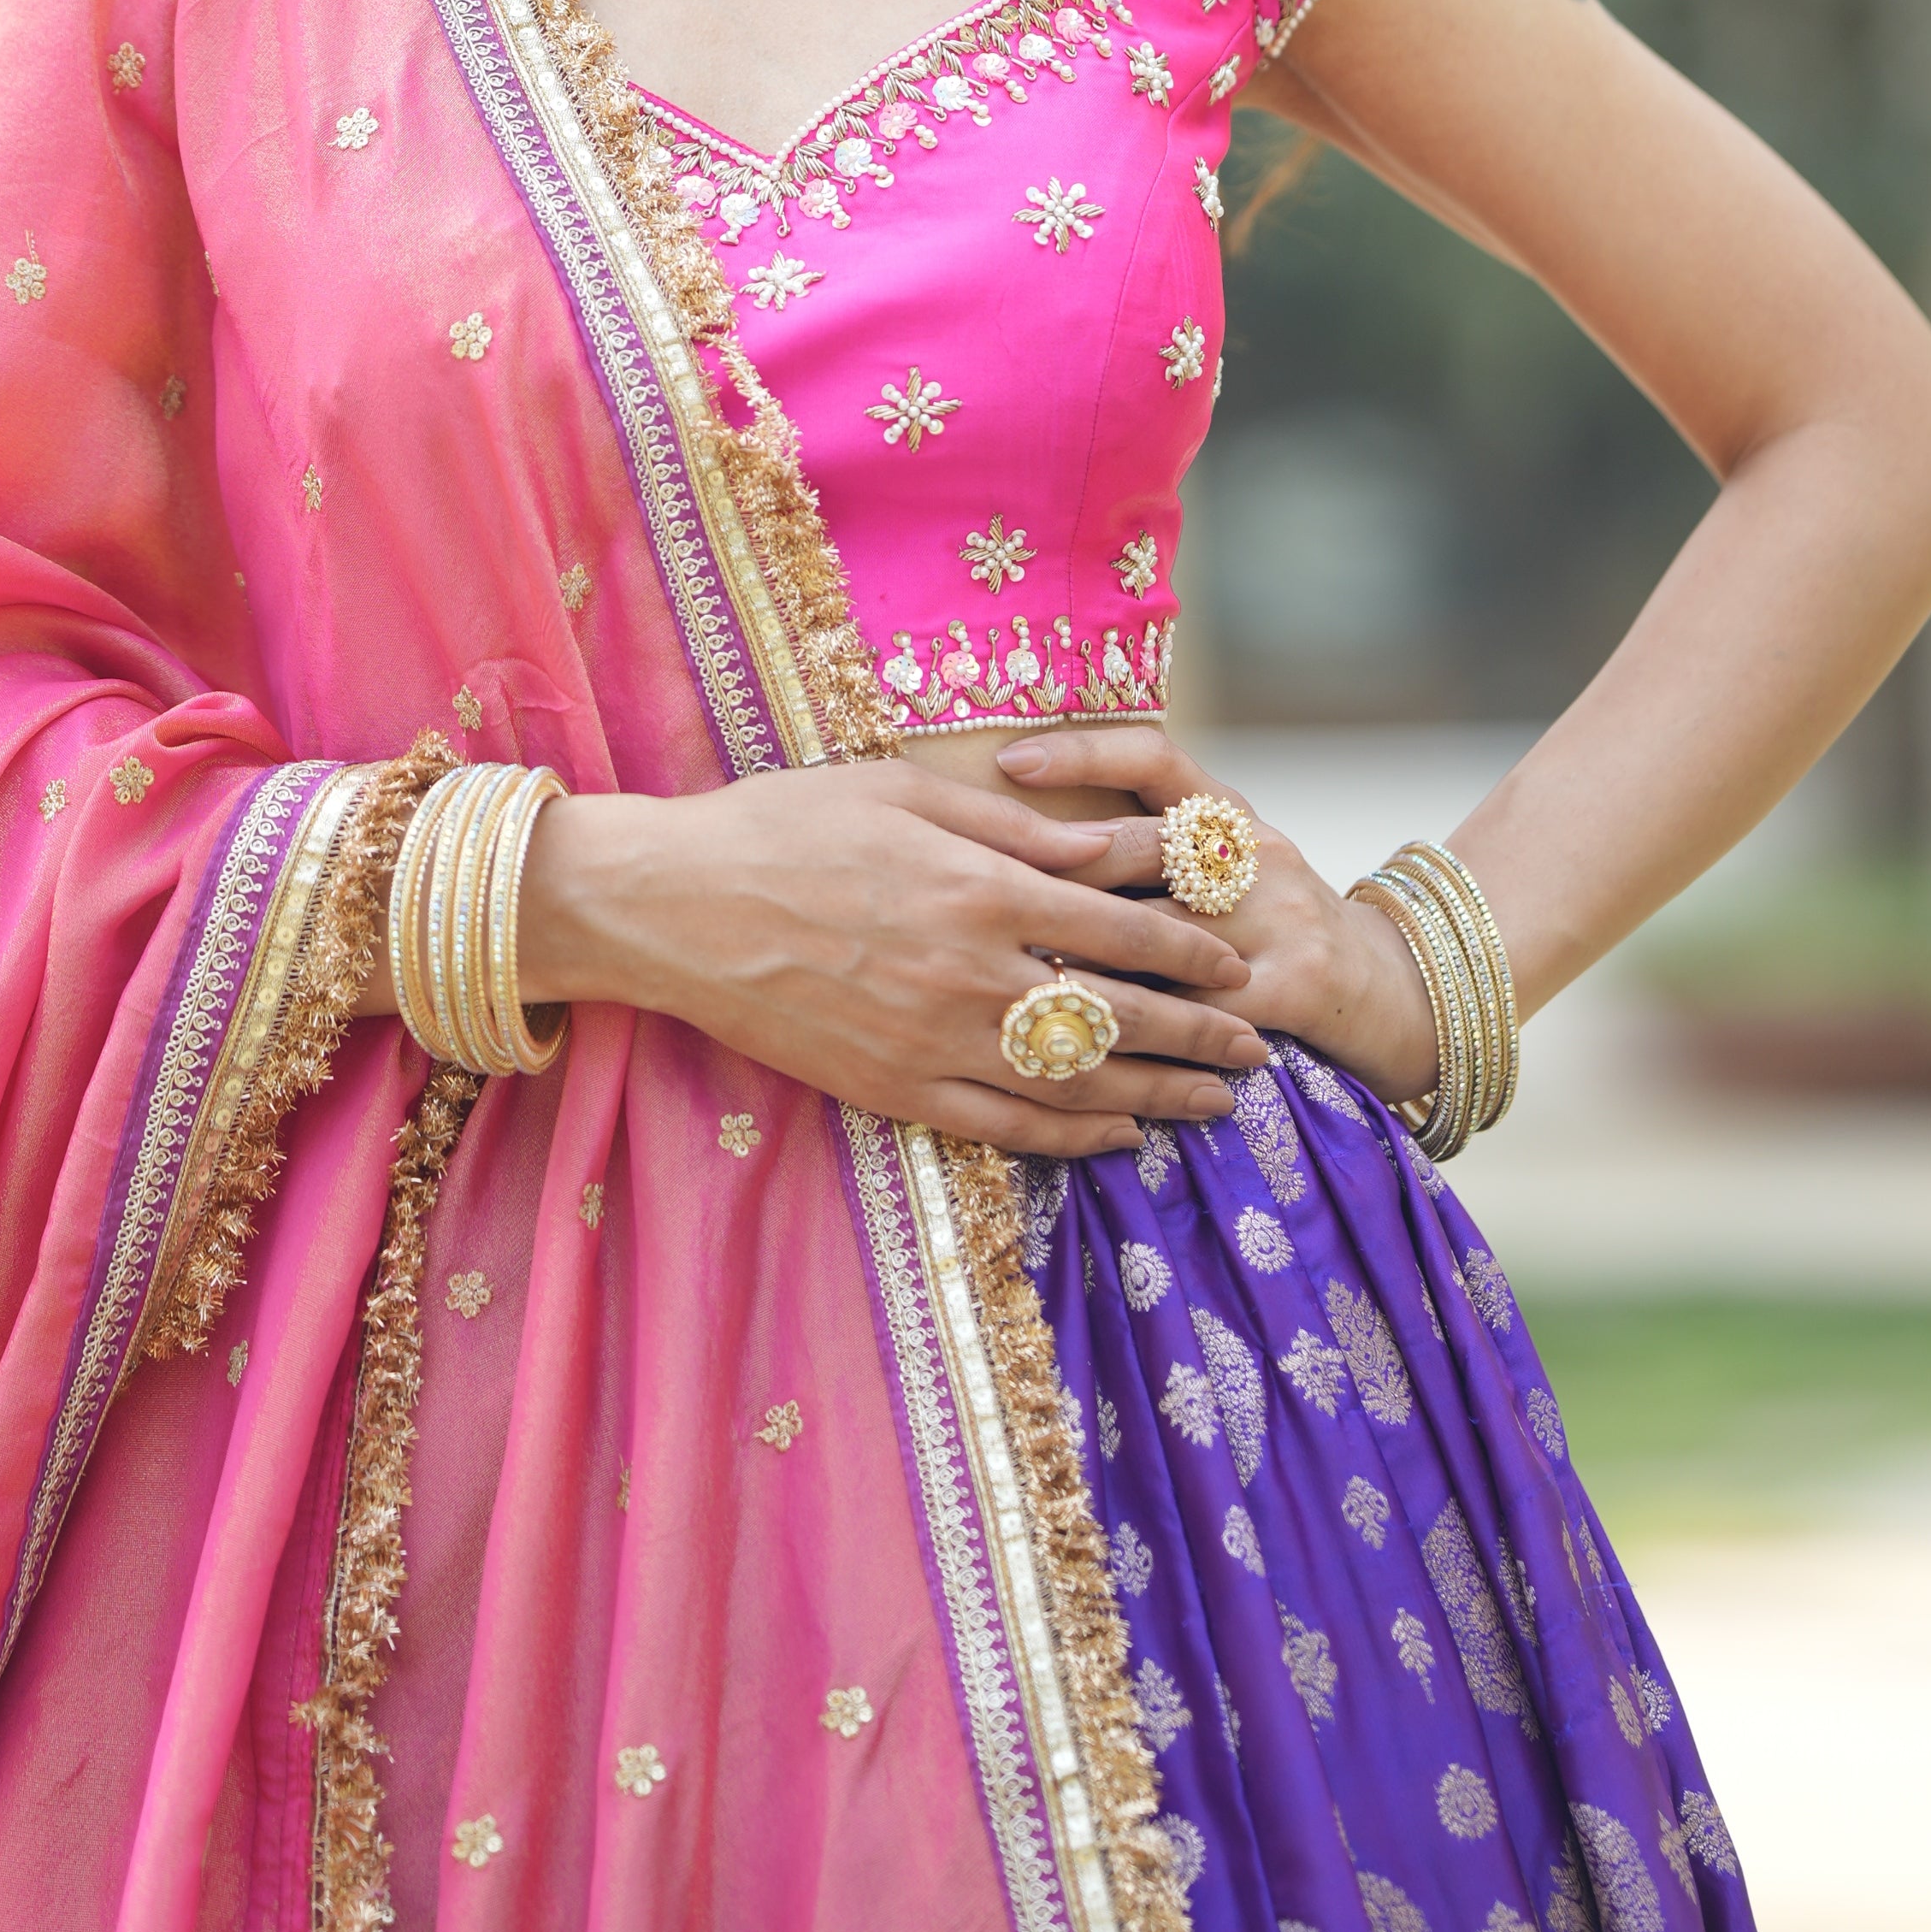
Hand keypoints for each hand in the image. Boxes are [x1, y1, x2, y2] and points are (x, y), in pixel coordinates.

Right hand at [514, 760, 1272, 1156]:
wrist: (674, 907)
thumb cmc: (781, 827)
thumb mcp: (901, 792)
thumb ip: (1013, 828)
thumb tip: (1108, 846)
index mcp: (981, 889)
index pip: (1123, 928)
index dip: (1193, 948)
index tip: (1237, 960)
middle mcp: (973, 975)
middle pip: (1120, 1015)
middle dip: (1202, 1033)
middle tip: (1257, 1047)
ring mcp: (934, 1043)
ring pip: (1077, 1082)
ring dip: (1159, 1095)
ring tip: (1216, 1103)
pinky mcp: (895, 1090)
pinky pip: (1006, 1128)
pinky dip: (1073, 1136)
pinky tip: (1118, 1138)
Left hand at [991, 731, 1440, 1107]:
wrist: (1395, 992)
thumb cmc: (1273, 930)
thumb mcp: (1226, 869)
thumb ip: (1147, 848)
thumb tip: (1021, 832)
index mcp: (1226, 812)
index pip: (1153, 756)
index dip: (1082, 752)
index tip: (1010, 761)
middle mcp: (1253, 851)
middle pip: (1141, 847)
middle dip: (1057, 876)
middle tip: (980, 895)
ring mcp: (1278, 915)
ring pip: (1160, 933)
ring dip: (1084, 960)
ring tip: (1010, 975)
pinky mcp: (1295, 985)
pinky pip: (1200, 1009)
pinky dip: (1144, 1031)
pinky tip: (1088, 1051)